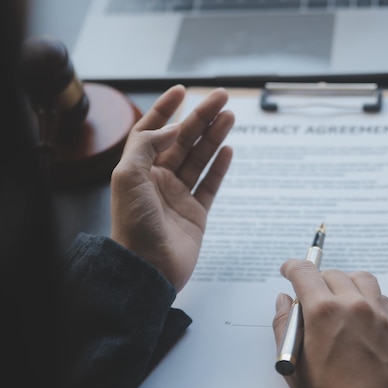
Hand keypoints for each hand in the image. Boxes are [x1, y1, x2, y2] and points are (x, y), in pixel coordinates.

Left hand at [110, 85, 233, 291]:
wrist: (147, 267)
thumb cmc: (133, 225)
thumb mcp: (128, 177)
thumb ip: (147, 146)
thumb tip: (172, 128)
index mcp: (139, 169)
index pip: (152, 131)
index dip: (165, 109)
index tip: (182, 90)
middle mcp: (158, 179)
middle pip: (183, 140)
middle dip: (201, 117)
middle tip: (221, 98)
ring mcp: (179, 196)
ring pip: (199, 159)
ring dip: (214, 137)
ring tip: (229, 117)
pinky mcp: (196, 213)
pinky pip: (210, 185)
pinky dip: (219, 167)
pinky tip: (228, 150)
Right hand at [273, 260, 387, 387]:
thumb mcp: (294, 365)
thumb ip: (284, 326)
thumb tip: (284, 302)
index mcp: (323, 312)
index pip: (305, 272)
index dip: (293, 267)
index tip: (289, 269)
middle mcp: (354, 306)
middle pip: (333, 274)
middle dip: (317, 280)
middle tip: (311, 296)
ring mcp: (379, 315)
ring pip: (362, 279)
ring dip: (347, 284)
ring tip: (339, 300)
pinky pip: (383, 299)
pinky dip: (370, 300)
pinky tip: (362, 316)